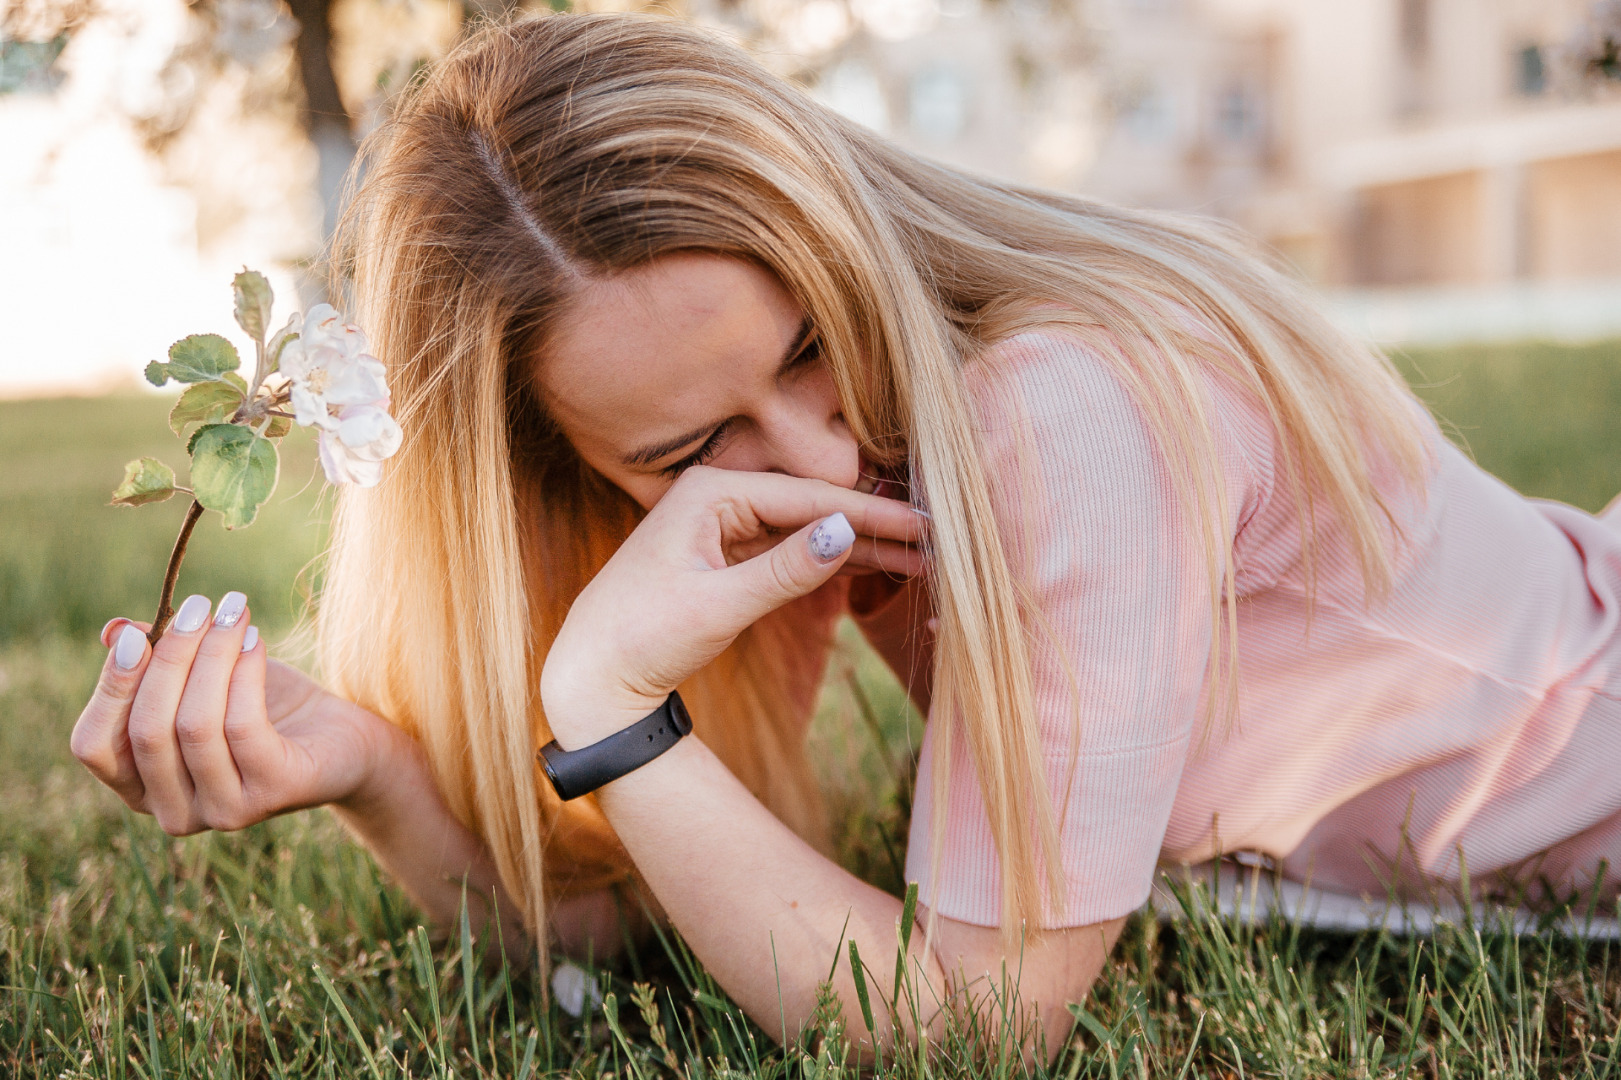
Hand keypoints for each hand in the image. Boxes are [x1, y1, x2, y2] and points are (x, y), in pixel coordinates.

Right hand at [70, 593, 391, 834]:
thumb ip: (156, 660)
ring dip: (213, 655)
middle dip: (171, 657)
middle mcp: (174, 811)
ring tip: (234, 610)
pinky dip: (246, 672)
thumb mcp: (206, 678)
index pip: (94, 744)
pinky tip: (256, 637)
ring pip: (195, 725)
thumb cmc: (265, 707)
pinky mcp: (272, 794)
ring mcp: (223, 811)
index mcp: (141, 787)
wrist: (345, 741)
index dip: (109, 688)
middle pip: (146, 729)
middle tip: (198, 604)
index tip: (136, 635)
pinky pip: (244, 726)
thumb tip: (115, 631)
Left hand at [539, 466, 925, 746]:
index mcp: (709, 491)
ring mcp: (723, 524)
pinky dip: (831, 562)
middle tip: (939, 542)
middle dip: (875, 526)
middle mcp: (717, 496)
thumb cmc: (641, 638)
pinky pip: (790, 551)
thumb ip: (783, 571)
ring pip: (807, 530)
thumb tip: (844, 530)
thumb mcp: (717, 607)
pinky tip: (877, 566)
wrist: (592, 678)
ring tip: (922, 562)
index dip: (870, 514)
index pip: (808, 498)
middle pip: (813, 507)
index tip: (926, 525)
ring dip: (860, 546)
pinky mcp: (727, 554)